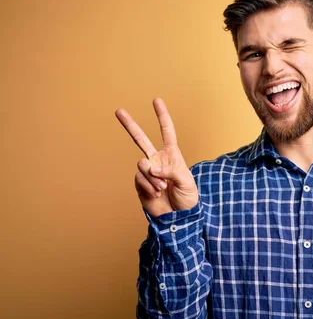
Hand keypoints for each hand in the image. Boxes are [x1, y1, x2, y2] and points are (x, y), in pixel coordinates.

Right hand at [115, 98, 197, 217]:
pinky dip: (149, 186)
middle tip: (118, 111)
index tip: (156, 100)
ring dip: (153, 177)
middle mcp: (157, 160)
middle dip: (130, 125)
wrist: (178, 218)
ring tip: (163, 189)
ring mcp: (147, 172)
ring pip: (142, 164)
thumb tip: (150, 167)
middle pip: (141, 139)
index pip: (167, 132)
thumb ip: (170, 171)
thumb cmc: (187, 198)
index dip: (162, 116)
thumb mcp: (186, 181)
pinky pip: (140, 179)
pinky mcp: (140, 184)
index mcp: (172, 155)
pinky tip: (156, 194)